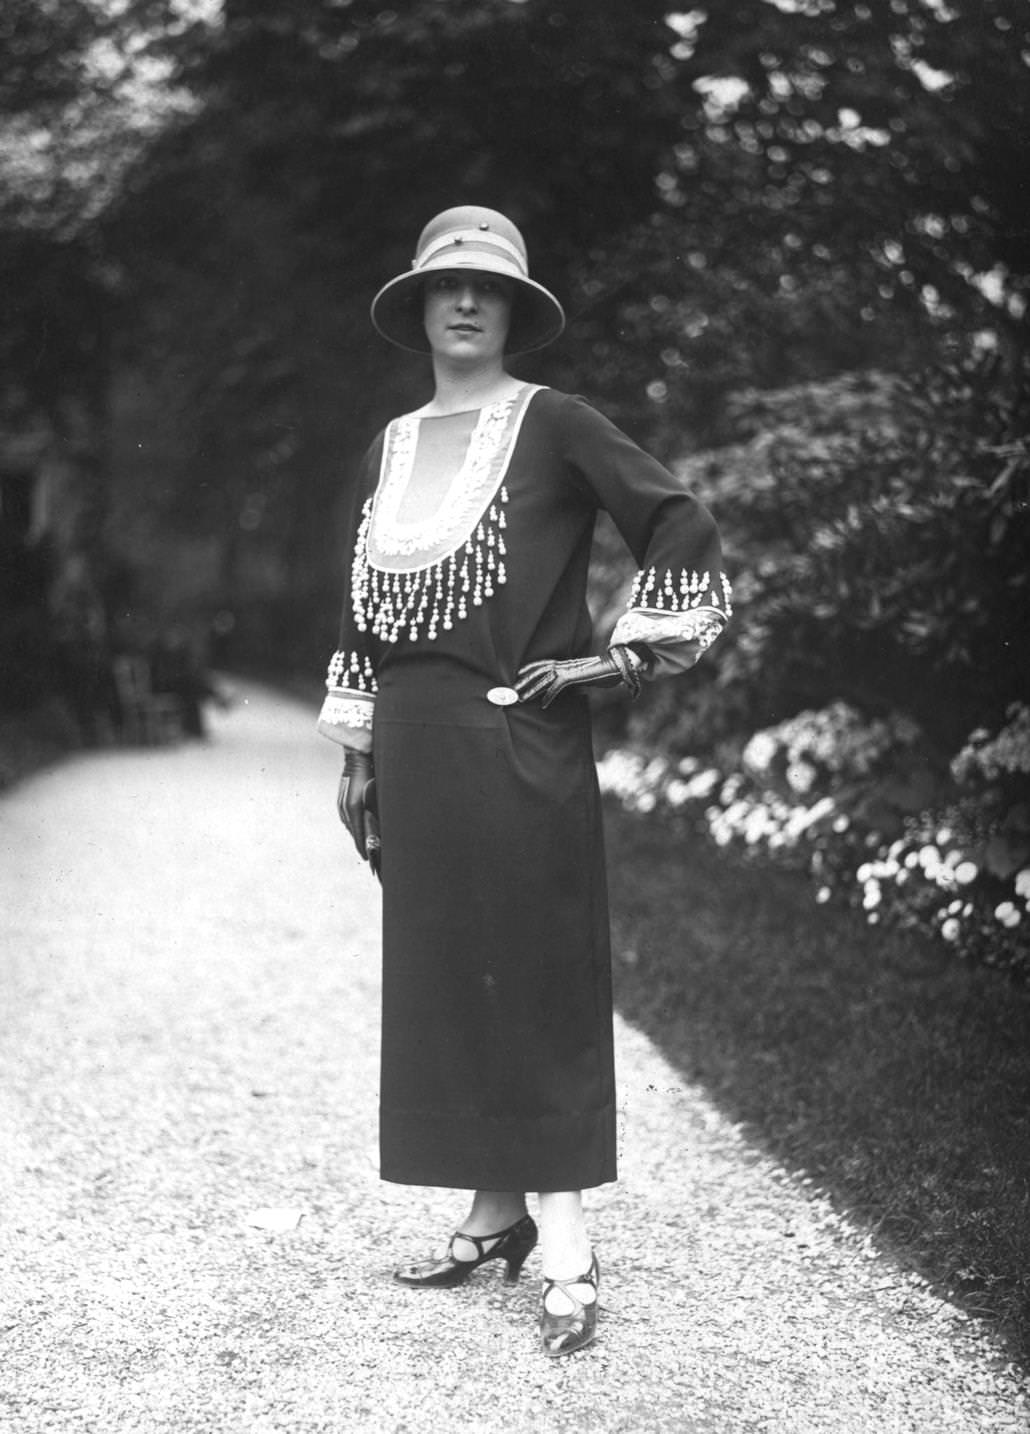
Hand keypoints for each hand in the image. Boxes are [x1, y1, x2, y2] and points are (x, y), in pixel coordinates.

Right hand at [337, 748, 374, 861]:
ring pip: (350, 826)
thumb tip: (379, 826)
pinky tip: (358, 828)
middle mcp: (346, 808)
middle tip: (368, 855)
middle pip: (353, 832)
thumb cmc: (372, 773)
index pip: (359, 834)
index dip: (362, 847)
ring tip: (364, 844)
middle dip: (361, 843)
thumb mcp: (377, 793)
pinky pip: (347, 818)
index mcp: (355, 808)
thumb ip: (377, 810)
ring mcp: (342, 804)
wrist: (357, 757)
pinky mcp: (342, 801)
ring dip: (357, 834)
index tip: (367, 858)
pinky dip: (353, 826)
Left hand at [515, 646, 646, 709]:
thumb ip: (578, 682)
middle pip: (539, 670)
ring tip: (520, 698)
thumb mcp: (587, 679)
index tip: (518, 675)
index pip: (543, 664)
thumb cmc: (605, 673)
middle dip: (524, 680)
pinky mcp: (574, 676)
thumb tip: (575, 689)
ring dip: (531, 689)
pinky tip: (543, 705)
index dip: (530, 669)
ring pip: (544, 678)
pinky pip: (557, 686)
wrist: (618, 667)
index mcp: (566, 663)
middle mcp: (565, 664)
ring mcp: (569, 669)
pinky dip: (549, 696)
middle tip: (512, 690)